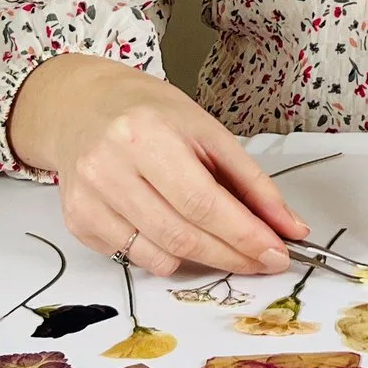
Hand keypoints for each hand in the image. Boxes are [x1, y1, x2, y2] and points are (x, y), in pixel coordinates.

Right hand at [10, 53, 308, 275]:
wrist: (84, 106)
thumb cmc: (152, 114)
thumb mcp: (208, 131)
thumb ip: (251, 182)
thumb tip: (289, 227)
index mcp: (147, 136)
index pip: (204, 202)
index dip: (244, 235)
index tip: (276, 253)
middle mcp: (111, 168)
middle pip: (182, 235)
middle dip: (231, 255)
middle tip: (262, 260)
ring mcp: (89, 198)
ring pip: (159, 256)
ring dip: (201, 260)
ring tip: (221, 244)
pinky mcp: (77, 221)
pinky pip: (133, 258)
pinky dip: (164, 255)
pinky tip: (173, 231)